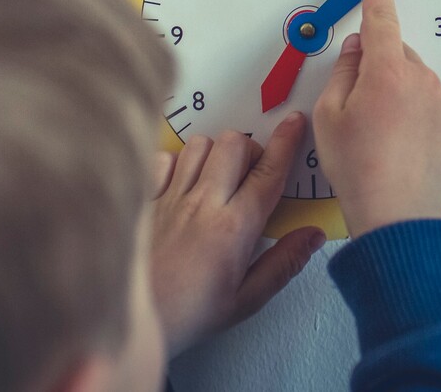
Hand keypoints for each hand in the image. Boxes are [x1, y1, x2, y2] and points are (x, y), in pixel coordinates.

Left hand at [148, 114, 326, 356]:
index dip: (287, 142)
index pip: (268, 172)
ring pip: (200, 144)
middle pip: (234, 144)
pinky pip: (164, 158)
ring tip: (217, 178)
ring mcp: (169, 197)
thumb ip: (283, 264)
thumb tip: (313, 235)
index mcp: (234, 228)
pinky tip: (181, 184)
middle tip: (252, 174)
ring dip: (215, 153)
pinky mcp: (143, 198)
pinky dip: (177, 163)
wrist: (127, 319)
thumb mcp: (246, 301)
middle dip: (251, 149)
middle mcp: (202, 203)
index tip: (296, 122)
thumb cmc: (188, 315)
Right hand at [312, 0, 440, 237]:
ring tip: (382, 137)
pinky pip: (434, 109)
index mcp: (386, 72)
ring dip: (400, 96)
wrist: (398, 213)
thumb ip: (343, 73)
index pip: (381, 19)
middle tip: (360, 107)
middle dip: (380, 69)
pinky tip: (403, 146)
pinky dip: (419, 118)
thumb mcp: (328, 117)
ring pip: (417, 83)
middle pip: (397, 56)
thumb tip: (356, 49)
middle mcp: (421, 80)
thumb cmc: (359, 169)